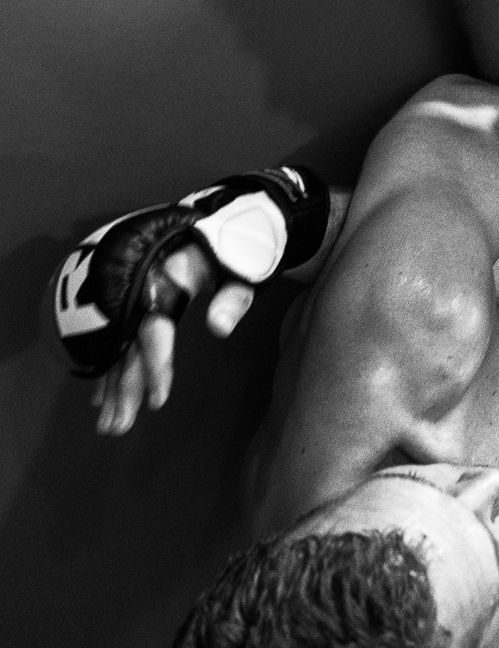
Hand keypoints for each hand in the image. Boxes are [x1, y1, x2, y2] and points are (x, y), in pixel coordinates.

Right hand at [45, 167, 329, 434]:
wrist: (232, 220)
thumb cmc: (243, 248)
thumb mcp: (246, 269)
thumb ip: (233, 298)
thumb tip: (218, 328)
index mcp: (167, 276)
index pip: (153, 329)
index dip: (154, 365)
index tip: (157, 402)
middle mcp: (145, 286)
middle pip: (129, 343)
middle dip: (124, 387)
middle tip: (118, 428)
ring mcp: (140, 295)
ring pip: (122, 345)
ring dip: (115, 386)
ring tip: (111, 425)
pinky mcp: (143, 303)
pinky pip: (122, 340)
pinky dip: (112, 368)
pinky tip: (104, 397)